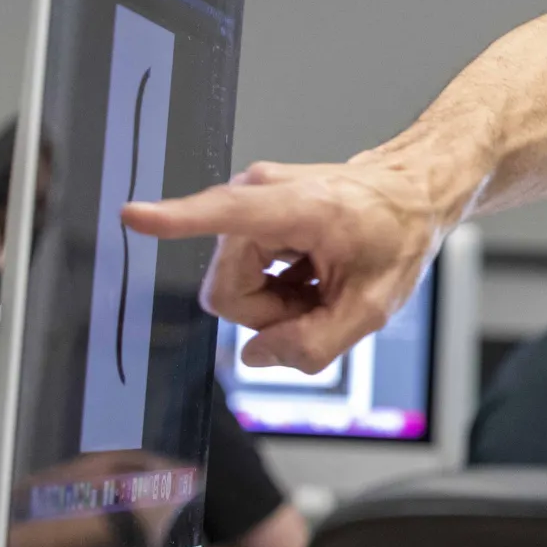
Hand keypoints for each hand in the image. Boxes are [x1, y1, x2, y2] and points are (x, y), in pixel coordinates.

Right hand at [122, 152, 457, 371]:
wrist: (414, 192)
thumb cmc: (400, 234)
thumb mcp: (374, 306)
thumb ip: (315, 344)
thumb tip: (255, 355)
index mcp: (301, 208)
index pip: (225, 214)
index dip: (175, 221)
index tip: (133, 216)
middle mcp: (264, 193)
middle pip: (228, 290)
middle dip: (273, 312)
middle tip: (322, 299)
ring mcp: (254, 199)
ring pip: (233, 286)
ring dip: (278, 300)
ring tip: (323, 282)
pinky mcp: (250, 210)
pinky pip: (243, 272)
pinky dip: (279, 285)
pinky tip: (313, 274)